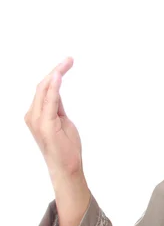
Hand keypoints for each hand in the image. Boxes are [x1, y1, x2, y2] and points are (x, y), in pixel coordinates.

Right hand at [24, 57, 83, 182]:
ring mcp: (37, 120)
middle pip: (43, 86)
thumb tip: (56, 91)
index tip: (67, 62)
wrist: (66, 166)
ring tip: (67, 63)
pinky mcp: (46, 124)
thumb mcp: (62, 121)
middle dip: (56, 70)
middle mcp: (32, 115)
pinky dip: (54, 87)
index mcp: (36, 114)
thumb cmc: (65, 146)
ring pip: (45, 90)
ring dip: (56, 74)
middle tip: (70, 59)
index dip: (54, 74)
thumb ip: (57, 106)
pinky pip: (49, 100)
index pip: (44, 88)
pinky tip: (58, 76)